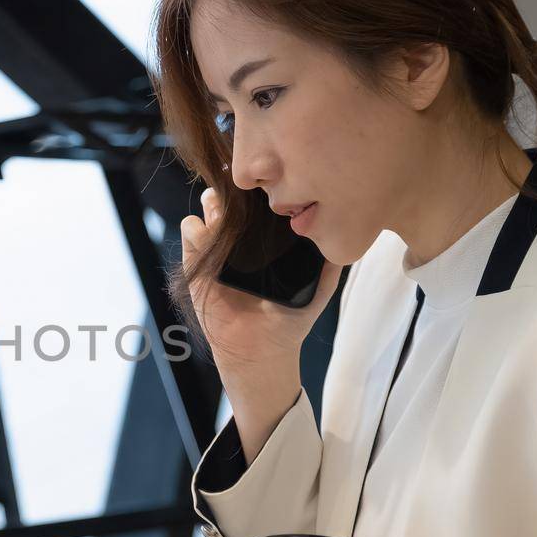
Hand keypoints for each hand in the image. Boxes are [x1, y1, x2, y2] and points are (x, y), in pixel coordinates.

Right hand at [179, 186, 340, 372]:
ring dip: (214, 205)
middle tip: (246, 200)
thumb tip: (346, 232)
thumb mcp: (319, 288)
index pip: (261, 202)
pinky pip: (189, 231)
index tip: (269, 186)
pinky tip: (213, 241)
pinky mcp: (196, 264)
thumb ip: (331, 263)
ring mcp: (217, 249)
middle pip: (233, 195)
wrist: (260, 351)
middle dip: (235, 189)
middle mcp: (242, 240)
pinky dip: (197, 229)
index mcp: (268, 240)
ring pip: (207, 206)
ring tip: (227, 219)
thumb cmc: (289, 321)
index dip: (262, 189)